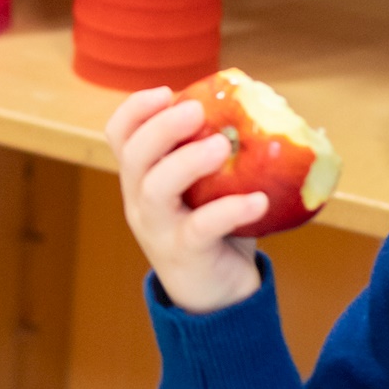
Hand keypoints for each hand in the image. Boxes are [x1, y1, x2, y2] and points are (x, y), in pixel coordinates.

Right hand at [106, 89, 267, 313]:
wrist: (217, 297)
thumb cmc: (216, 231)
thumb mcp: (208, 188)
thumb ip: (221, 153)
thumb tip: (269, 104)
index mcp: (142, 178)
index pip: (119, 135)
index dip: (135, 109)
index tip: (165, 91)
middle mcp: (141, 201)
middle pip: (134, 156)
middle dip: (161, 127)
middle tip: (195, 110)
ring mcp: (159, 229)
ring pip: (155, 189)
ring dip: (186, 162)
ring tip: (221, 145)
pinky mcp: (185, 253)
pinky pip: (201, 228)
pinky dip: (230, 209)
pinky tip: (258, 200)